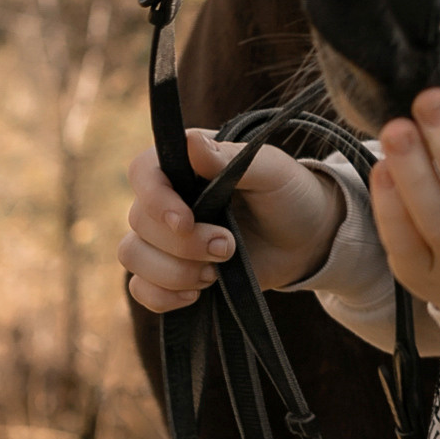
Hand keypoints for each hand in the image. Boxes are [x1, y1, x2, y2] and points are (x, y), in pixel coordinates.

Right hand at [119, 130, 341, 311]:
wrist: (306, 241)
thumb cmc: (288, 194)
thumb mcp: (271, 171)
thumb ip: (230, 159)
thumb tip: (191, 142)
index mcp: (183, 164)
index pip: (142, 172)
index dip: (155, 200)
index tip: (186, 221)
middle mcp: (165, 199)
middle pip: (139, 222)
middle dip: (184, 245)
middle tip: (228, 246)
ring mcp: (163, 238)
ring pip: (133, 256)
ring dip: (175, 272)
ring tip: (216, 272)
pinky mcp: (170, 272)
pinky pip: (140, 289)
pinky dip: (163, 297)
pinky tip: (198, 293)